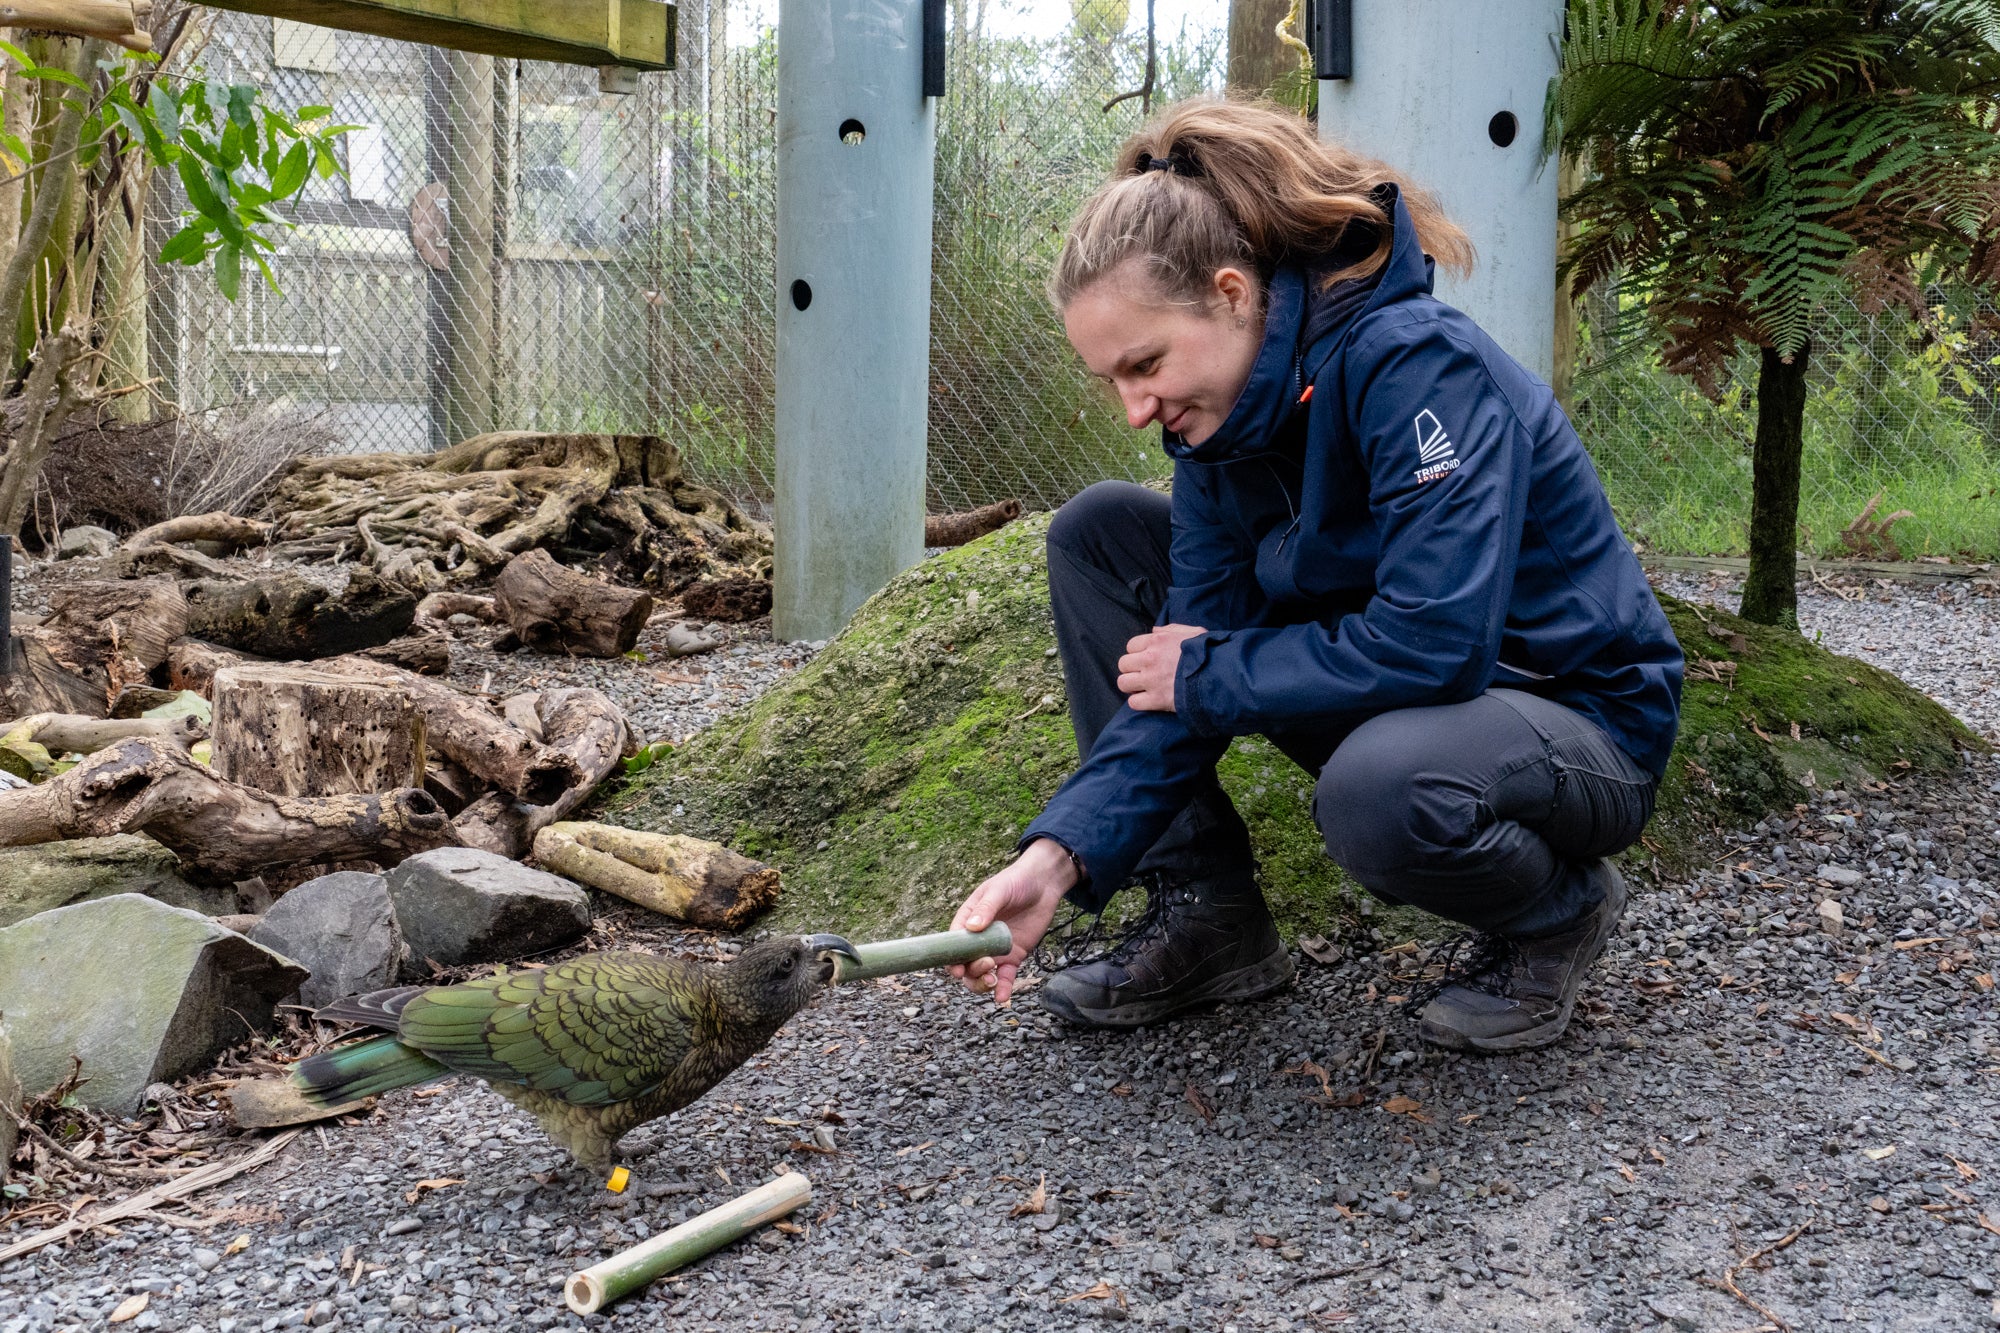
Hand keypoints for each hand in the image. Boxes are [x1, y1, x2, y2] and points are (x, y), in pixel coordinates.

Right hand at [948, 839, 1077, 1005]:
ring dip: (982, 982)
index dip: (952, 959)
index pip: (953, 944)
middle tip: (987, 965)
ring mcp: (995, 949)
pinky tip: (1002, 998)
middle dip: (971, 971)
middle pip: (966, 964)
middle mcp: (978, 939)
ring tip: (992, 980)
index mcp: (967, 921)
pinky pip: (1005, 976)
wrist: (1043, 884)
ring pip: (982, 974)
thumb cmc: (1015, 882)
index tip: (957, 969)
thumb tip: (972, 928)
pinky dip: (1002, 988)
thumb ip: (986, 909)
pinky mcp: (1013, 956)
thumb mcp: (998, 891)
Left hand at [1117, 623, 1205, 712]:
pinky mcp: (1156, 699)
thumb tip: (1155, 630)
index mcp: (1157, 641)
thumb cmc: (1210, 653)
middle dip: (1132, 669)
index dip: (1138, 653)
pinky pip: (1133, 702)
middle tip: (1144, 674)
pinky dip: (1139, 702)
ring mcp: (1151, 680)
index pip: (1131, 645)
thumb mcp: (1195, 632)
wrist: (1220, 676)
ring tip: (1143, 688)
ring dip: (1132, 686)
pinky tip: (1149, 700)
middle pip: (1123, 664)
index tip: (1147, 659)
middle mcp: (1150, 659)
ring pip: (1123, 683)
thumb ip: (1172, 629)